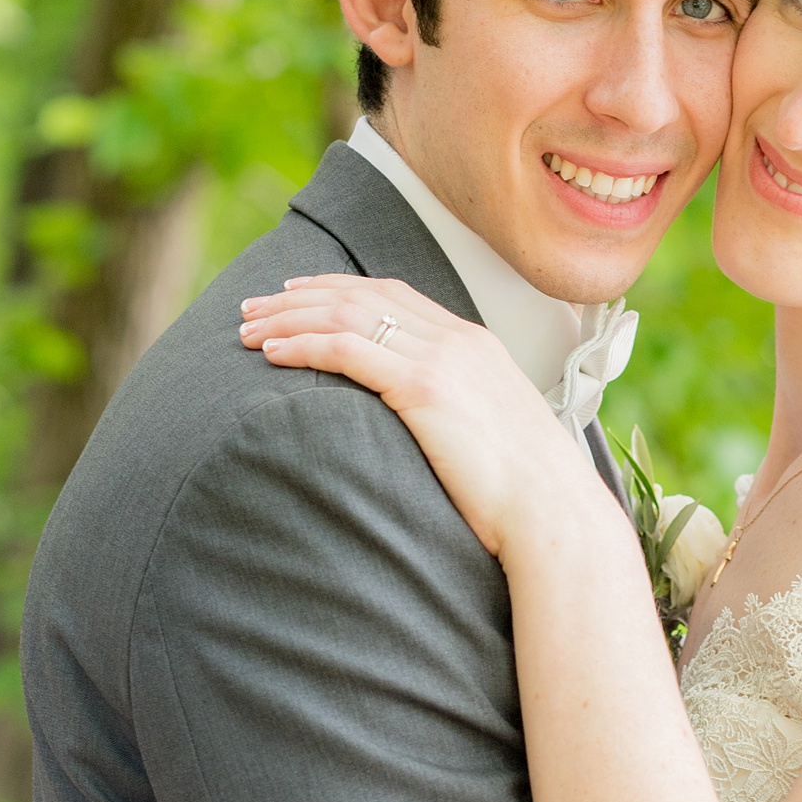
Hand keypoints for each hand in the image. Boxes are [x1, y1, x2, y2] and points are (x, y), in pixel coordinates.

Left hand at [239, 277, 592, 557]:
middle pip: (362, 295)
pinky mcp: (424, 389)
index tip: (297, 293)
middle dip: (300, 296)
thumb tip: (429, 431)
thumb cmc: (526, 494)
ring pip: (346, 316)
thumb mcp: (492, 435)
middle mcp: (457, 340)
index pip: (394, 294)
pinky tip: (271, 355)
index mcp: (474, 343)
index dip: (339, 288)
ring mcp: (442, 359)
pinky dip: (303, 346)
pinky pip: (347, 350)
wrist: (553, 512)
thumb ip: (457, 413)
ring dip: (289, 319)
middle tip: (254, 305)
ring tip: (247, 331)